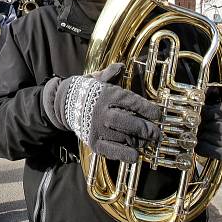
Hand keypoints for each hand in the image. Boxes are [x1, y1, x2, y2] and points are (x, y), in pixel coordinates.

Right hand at [42, 63, 161, 162]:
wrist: (64, 104)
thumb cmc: (88, 91)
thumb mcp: (99, 79)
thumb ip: (112, 74)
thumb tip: (121, 66)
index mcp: (108, 95)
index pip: (132, 102)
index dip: (147, 109)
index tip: (158, 114)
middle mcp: (103, 112)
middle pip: (129, 122)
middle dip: (146, 129)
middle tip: (158, 134)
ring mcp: (98, 128)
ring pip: (123, 138)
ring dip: (139, 141)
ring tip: (149, 142)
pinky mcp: (94, 142)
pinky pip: (111, 151)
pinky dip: (124, 155)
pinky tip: (135, 155)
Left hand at [195, 97, 221, 163]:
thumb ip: (214, 94)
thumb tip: (203, 90)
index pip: (217, 113)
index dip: (206, 112)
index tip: (200, 111)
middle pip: (214, 127)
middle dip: (202, 124)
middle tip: (194, 122)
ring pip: (212, 139)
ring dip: (201, 136)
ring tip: (197, 131)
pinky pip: (214, 153)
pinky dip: (204, 148)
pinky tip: (201, 142)